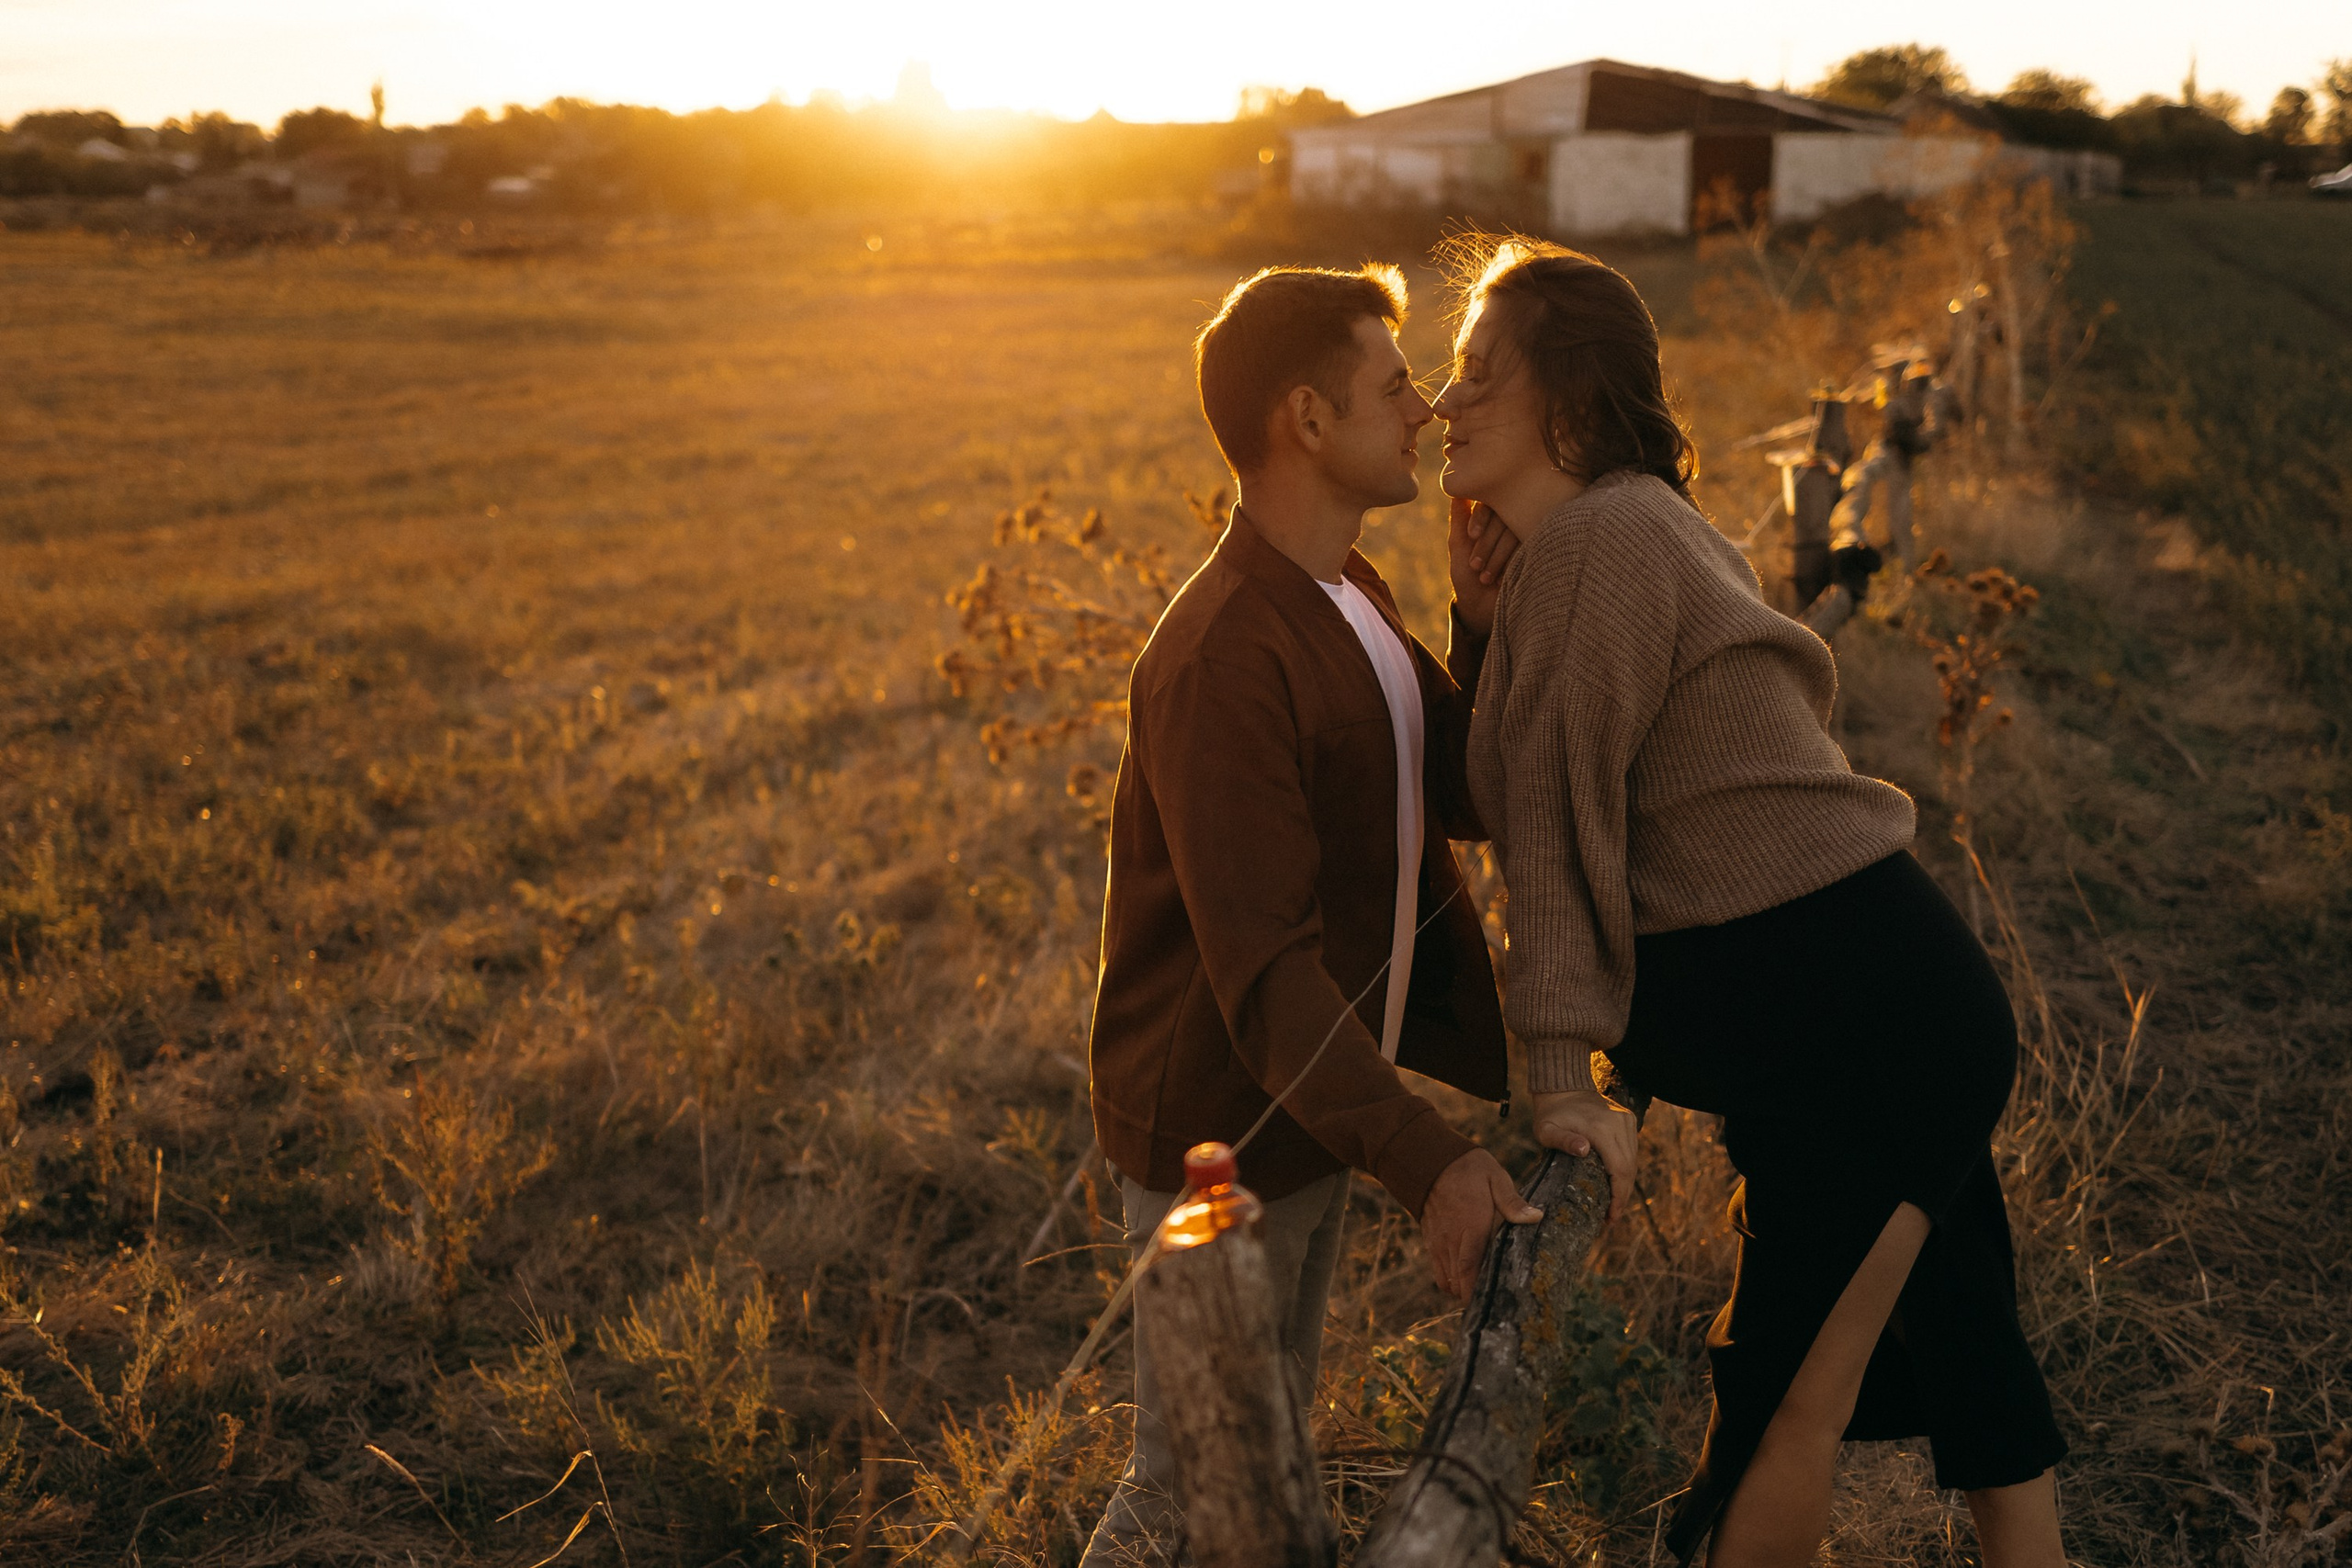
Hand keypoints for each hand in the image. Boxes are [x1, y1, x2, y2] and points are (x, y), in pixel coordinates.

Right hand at [1419, 1147, 1542, 1299]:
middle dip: (1474, 1296)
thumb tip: (1536, 1218)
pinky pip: (1439, 1273)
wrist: (1431, 1161)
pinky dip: (1451, 1282)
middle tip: (1497, 1301)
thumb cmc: (1469, 1170)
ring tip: (1484, 1292)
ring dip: (1463, 1290)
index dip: (1477, 1290)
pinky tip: (1466, 1279)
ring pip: (1447, 1281)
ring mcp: (1438, 1243)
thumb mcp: (1495, 1178)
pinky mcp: (1431, 1243)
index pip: (1469, 1267)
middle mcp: (1451, 1239)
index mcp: (1470, 1225)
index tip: (1493, 1303)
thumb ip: (1513, 1202)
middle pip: (1458, 1281)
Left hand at [1447, 496, 1521, 636]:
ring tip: (1484, 578)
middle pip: (1505, 516)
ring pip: (1515, 532)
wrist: (1483, 607)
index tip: (1471, 537)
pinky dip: (1512, 562)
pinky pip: (1530, 546)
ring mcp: (1526, 535)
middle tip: (1475, 565)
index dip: (1480, 518)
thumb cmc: (1466, 576)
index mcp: (1492, 517)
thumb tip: (1455, 489)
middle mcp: (1511, 522)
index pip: (1490, 503)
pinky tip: (1503, 578)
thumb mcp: (1458, 545)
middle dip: (1487, 543)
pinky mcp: (1537, 550)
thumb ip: (1459, 517)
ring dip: (1497, 555)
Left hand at [1530, 1089, 1639, 1222]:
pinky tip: (1615, 1183)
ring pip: (1633, 1160)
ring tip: (1612, 1205)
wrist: (1563, 1087)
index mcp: (1602, 1128)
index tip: (1611, 1216)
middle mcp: (1619, 1124)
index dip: (1618, 1196)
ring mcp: (1626, 1120)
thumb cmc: (1551, 1113)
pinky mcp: (1628, 1120)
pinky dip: (1625, 1168)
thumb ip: (1563, 1141)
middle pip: (1629, 1168)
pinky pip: (1631, 1150)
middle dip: (1622, 1196)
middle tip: (1611, 1217)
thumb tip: (1584, 1150)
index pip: (1620, 1169)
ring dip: (1625, 1184)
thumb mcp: (1546, 1130)